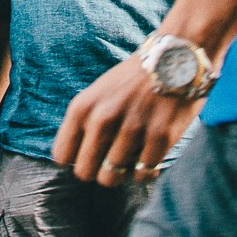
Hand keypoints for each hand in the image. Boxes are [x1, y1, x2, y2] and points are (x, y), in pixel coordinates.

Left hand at [53, 53, 201, 187]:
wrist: (174, 58)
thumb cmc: (132, 80)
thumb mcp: (97, 93)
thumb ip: (84, 123)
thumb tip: (75, 160)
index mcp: (82, 107)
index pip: (62, 156)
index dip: (75, 159)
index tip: (90, 154)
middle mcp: (103, 119)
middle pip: (85, 172)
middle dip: (96, 170)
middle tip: (110, 160)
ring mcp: (131, 129)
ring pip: (111, 178)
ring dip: (121, 171)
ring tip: (131, 155)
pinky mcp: (159, 138)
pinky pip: (142, 174)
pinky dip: (145, 170)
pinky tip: (149, 155)